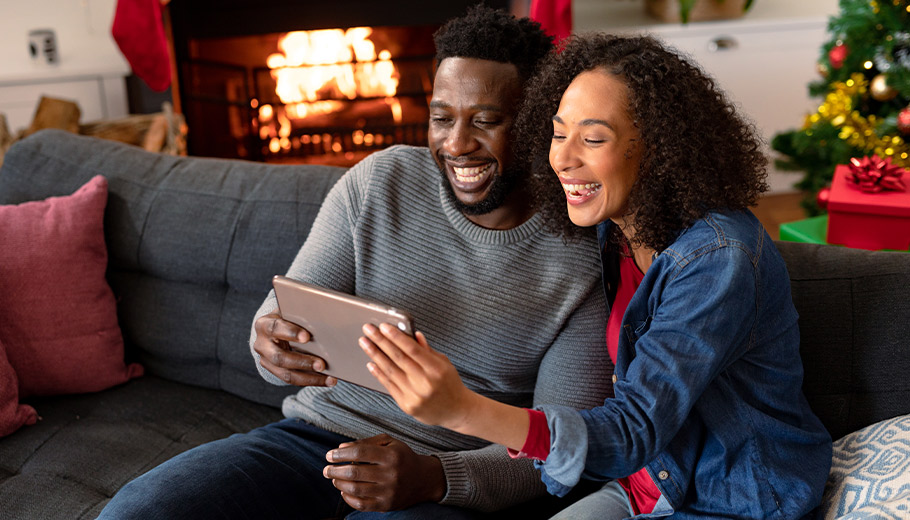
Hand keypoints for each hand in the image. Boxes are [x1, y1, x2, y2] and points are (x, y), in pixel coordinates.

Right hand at [252, 313, 335, 386]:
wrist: (272, 329)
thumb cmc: (287, 318)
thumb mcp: (289, 312)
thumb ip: (300, 314)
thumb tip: (324, 318)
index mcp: (264, 325)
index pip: (275, 328)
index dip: (291, 332)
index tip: (307, 337)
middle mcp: (261, 345)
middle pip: (279, 357)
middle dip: (302, 362)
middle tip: (322, 364)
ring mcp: (266, 361)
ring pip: (286, 374)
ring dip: (310, 377)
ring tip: (329, 378)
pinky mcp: (274, 372)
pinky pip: (293, 380)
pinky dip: (311, 381)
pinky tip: (327, 380)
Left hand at [323, 434, 445, 510]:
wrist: (424, 479)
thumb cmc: (402, 457)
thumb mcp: (389, 443)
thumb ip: (365, 443)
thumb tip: (341, 448)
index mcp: (391, 455)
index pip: (359, 452)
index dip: (340, 454)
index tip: (329, 455)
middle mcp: (391, 474)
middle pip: (355, 471)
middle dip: (335, 470)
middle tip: (326, 469)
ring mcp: (389, 491)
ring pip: (355, 489)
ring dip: (339, 483)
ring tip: (334, 478)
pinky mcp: (387, 505)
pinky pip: (362, 504)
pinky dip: (348, 498)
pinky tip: (343, 491)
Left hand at [359, 323, 476, 429]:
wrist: (456, 411)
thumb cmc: (450, 384)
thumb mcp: (445, 363)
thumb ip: (427, 350)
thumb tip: (413, 334)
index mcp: (437, 369)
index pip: (413, 349)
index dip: (397, 337)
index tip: (384, 326)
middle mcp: (425, 383)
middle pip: (398, 358)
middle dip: (381, 341)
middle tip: (368, 330)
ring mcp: (415, 396)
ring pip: (390, 371)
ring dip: (375, 355)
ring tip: (365, 343)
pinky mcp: (407, 405)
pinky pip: (389, 386)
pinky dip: (379, 373)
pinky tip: (371, 363)